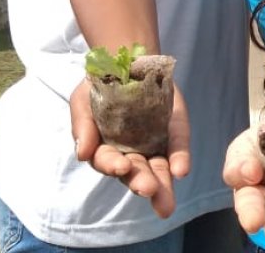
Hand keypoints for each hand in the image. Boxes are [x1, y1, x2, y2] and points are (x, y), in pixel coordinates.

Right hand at [71, 80, 190, 217]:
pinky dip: (180, 159)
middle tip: (148, 189)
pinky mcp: (173, 132)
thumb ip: (82, 126)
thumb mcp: (83, 100)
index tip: (122, 166)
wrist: (128, 61)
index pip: (108, 161)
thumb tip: (82, 154)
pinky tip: (181, 170)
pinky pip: (177, 148)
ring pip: (159, 168)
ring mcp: (154, 144)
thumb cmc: (99, 86)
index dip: (113, 165)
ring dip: (163, 183)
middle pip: (135, 172)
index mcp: (104, 149)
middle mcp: (130, 152)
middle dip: (141, 182)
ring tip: (165, 203)